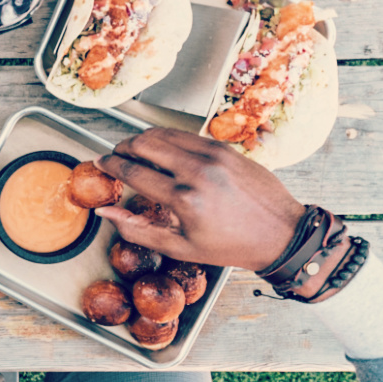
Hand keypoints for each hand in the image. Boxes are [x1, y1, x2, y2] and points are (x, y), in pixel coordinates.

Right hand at [95, 128, 301, 270]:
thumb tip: (105, 211)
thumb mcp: (180, 248)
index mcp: (184, 200)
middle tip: (117, 155)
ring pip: (164, 133)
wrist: (282, 234)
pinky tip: (166, 152)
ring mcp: (214, 156)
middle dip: (123, 147)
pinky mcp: (226, 149)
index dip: (110, 165)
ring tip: (138, 151)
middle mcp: (198, 172)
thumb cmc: (233, 246)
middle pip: (144, 143)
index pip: (133, 172)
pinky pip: (187, 135)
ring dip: (144, 139)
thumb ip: (137, 229)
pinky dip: (169, 140)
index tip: (100, 163)